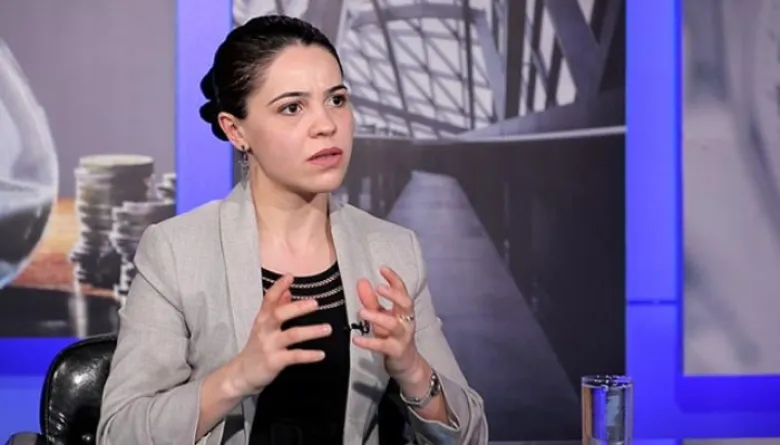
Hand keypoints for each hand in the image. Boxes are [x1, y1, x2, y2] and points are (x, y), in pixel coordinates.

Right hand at [230, 275, 331, 395]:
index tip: (290, 276)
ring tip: (327, 329)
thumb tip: (288, 291)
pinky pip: (294, 357)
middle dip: (298, 308)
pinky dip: (308, 355)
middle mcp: (265, 330)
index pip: (269, 300)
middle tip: (315, 303)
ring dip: (311, 331)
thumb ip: (276, 307)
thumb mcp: (263, 326)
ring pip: (292, 335)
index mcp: (263, 319)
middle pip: (279, 315)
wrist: (241, 374)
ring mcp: (269, 346)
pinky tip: (321, 354)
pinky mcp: (274, 362)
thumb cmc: (256, 348)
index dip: (278, 287)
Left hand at [353, 266, 424, 382]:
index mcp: (403, 310)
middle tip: (378, 287)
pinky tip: (356, 339)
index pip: (402, 290)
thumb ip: (371, 301)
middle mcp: (406, 321)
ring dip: (377, 317)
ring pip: (393, 324)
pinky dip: (369, 342)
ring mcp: (402, 336)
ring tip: (361, 311)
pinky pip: (382, 345)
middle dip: (393, 294)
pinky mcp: (395, 351)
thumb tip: (361, 281)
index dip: (394, 279)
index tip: (382, 268)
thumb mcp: (381, 317)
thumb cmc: (392, 336)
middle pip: (405, 303)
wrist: (406, 364)